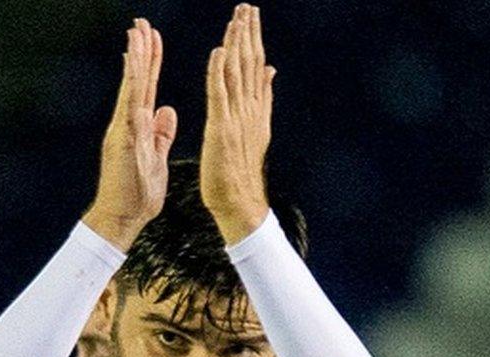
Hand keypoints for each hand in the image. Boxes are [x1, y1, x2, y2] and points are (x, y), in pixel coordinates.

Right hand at [83, 18, 177, 251]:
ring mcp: (123, 132)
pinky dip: (134, 91)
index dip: (149, 62)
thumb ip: (161, 133)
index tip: (151, 37)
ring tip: (137, 35)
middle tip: (141, 23)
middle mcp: (127, 124)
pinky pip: (131, 112)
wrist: (120, 219)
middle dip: (140, 51)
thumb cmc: (137, 193)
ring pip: (131, 90)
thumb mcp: (156, 157)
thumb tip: (167, 110)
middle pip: (136, 81)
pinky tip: (137, 72)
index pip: (145, 87)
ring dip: (135, 62)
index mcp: (138, 126)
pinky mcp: (124, 143)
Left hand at [200, 4, 275, 244]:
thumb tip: (270, 71)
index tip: (251, 15)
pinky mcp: (221, 128)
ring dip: (236, 44)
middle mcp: (250, 110)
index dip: (253, 40)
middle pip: (250, 64)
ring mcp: (237, 118)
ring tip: (237, 18)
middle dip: (248, 34)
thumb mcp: (255, 130)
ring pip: (237, 74)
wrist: (240, 204)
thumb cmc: (240, 173)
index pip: (256, 67)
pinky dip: (219, 72)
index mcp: (255, 109)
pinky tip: (220, 51)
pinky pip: (220, 94)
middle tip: (246, 6)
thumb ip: (262, 98)